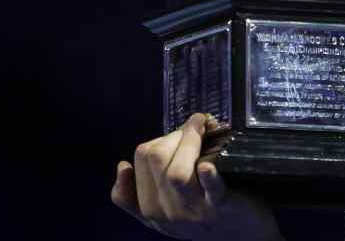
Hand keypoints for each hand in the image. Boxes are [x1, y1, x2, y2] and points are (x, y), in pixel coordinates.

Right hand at [112, 113, 282, 239]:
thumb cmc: (203, 217)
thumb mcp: (164, 211)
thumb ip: (138, 194)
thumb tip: (121, 165)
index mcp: (150, 210)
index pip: (137, 164)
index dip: (156, 142)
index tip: (174, 137)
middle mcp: (168, 213)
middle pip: (154, 160)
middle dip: (173, 135)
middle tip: (194, 127)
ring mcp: (195, 211)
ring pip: (177, 173)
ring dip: (189, 142)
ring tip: (203, 127)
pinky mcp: (223, 207)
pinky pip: (212, 190)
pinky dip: (208, 175)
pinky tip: (207, 164)